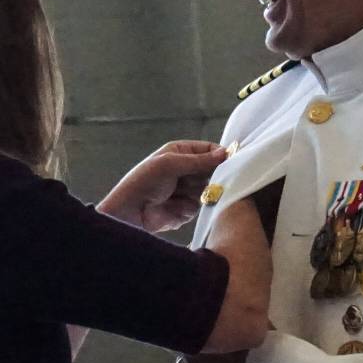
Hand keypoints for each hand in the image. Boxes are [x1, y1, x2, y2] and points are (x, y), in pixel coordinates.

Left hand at [98, 140, 226, 232]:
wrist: (129, 213)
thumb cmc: (144, 182)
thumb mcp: (170, 164)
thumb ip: (198, 160)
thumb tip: (225, 153)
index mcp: (181, 153)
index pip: (209, 150)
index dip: (221, 155)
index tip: (233, 162)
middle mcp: (186, 170)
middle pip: (214, 170)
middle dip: (216, 175)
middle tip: (218, 179)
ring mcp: (188, 190)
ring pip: (211, 189)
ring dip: (207, 191)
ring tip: (194, 194)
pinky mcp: (188, 209)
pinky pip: (203, 206)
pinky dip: (199, 206)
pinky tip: (188, 206)